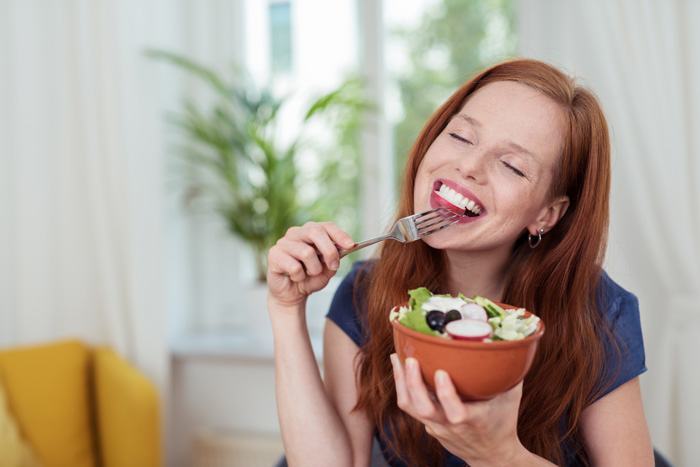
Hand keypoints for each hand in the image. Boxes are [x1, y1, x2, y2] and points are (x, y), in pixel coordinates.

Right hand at [267, 222, 354, 308]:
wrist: (292, 294)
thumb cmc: (310, 278)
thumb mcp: (328, 269)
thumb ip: (336, 257)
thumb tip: (346, 247)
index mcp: (310, 232)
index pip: (326, 226)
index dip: (339, 234)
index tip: (351, 245)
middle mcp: (296, 233)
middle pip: (315, 232)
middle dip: (329, 250)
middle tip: (333, 266)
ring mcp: (283, 242)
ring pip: (306, 252)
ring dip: (314, 269)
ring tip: (309, 274)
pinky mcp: (274, 255)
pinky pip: (294, 266)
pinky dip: (299, 276)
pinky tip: (295, 277)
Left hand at [390, 354, 526, 465]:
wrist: (492, 456)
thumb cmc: (503, 423)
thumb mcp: (510, 400)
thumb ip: (510, 375)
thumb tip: (510, 346)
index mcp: (472, 421)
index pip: (455, 412)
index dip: (445, 393)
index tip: (440, 372)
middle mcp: (450, 426)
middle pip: (423, 409)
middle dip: (413, 383)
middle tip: (409, 359)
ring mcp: (436, 427)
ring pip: (410, 407)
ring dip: (401, 382)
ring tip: (396, 357)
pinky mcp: (428, 426)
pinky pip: (411, 406)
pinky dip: (404, 387)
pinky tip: (401, 368)